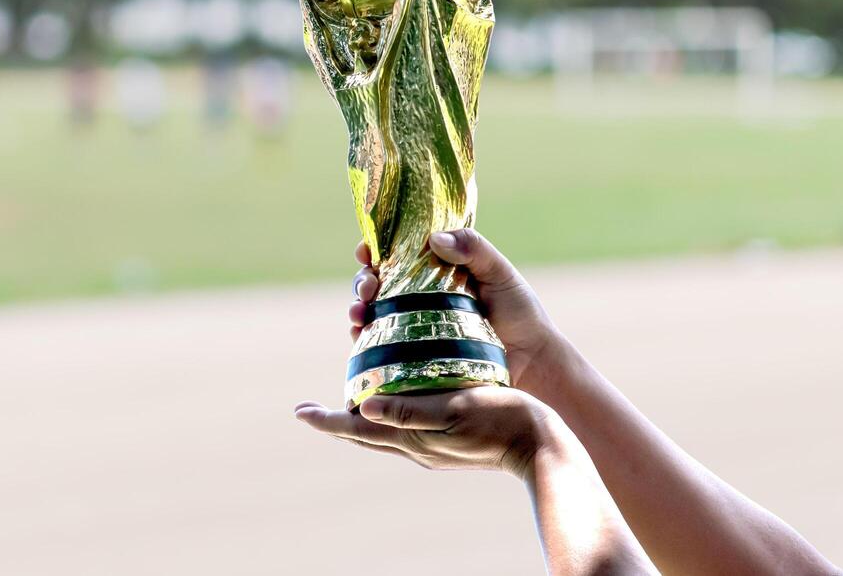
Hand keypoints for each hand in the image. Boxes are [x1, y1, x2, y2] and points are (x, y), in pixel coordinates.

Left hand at [294, 387, 555, 479]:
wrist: (542, 446)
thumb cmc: (501, 420)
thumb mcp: (454, 409)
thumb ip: (410, 411)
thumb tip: (364, 408)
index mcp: (413, 439)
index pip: (358, 431)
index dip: (327, 420)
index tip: (299, 411)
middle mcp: (416, 446)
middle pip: (365, 434)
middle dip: (338, 419)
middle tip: (314, 407)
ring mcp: (432, 445)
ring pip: (385, 431)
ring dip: (362, 415)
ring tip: (347, 397)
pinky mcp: (448, 439)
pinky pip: (406, 426)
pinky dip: (390, 411)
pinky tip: (394, 396)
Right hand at [349, 228, 561, 393]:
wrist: (533, 362)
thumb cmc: (520, 313)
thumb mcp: (499, 272)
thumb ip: (473, 248)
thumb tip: (433, 239)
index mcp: (434, 271)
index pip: (395, 254)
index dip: (374, 249)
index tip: (367, 251)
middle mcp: (417, 297)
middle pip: (376, 282)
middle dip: (362, 281)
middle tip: (368, 286)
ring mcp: (413, 328)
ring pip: (371, 313)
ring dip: (357, 309)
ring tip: (359, 314)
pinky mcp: (413, 358)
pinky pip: (379, 348)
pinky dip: (363, 342)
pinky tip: (360, 338)